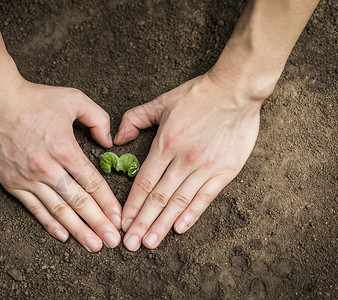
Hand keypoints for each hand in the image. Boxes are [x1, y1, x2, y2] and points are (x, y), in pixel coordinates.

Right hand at [0, 80, 121, 251]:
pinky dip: (49, 223)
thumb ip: (98, 119)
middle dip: (99, 224)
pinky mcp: (12, 183)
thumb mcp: (74, 99)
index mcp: (65, 149)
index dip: (108, 203)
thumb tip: (109, 142)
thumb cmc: (36, 99)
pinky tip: (63, 236)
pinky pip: (34, 208)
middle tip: (113, 241)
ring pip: (58, 210)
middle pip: (79, 202)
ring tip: (93, 245)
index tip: (120, 218)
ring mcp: (28, 178)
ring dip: (78, 230)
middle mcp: (48, 168)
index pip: (92, 183)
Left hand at [114, 73, 261, 250]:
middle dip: (142, 223)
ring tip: (150, 243)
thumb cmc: (196, 95)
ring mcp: (205, 167)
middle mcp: (183, 160)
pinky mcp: (224, 171)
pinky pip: (205, 197)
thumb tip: (117, 139)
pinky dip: (191, 214)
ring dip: (163, 224)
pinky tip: (179, 228)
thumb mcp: (161, 102)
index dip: (132, 205)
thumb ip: (135, 118)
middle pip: (158, 198)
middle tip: (131, 244)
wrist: (235, 91)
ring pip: (179, 202)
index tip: (123, 222)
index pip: (144, 183)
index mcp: (165, 144)